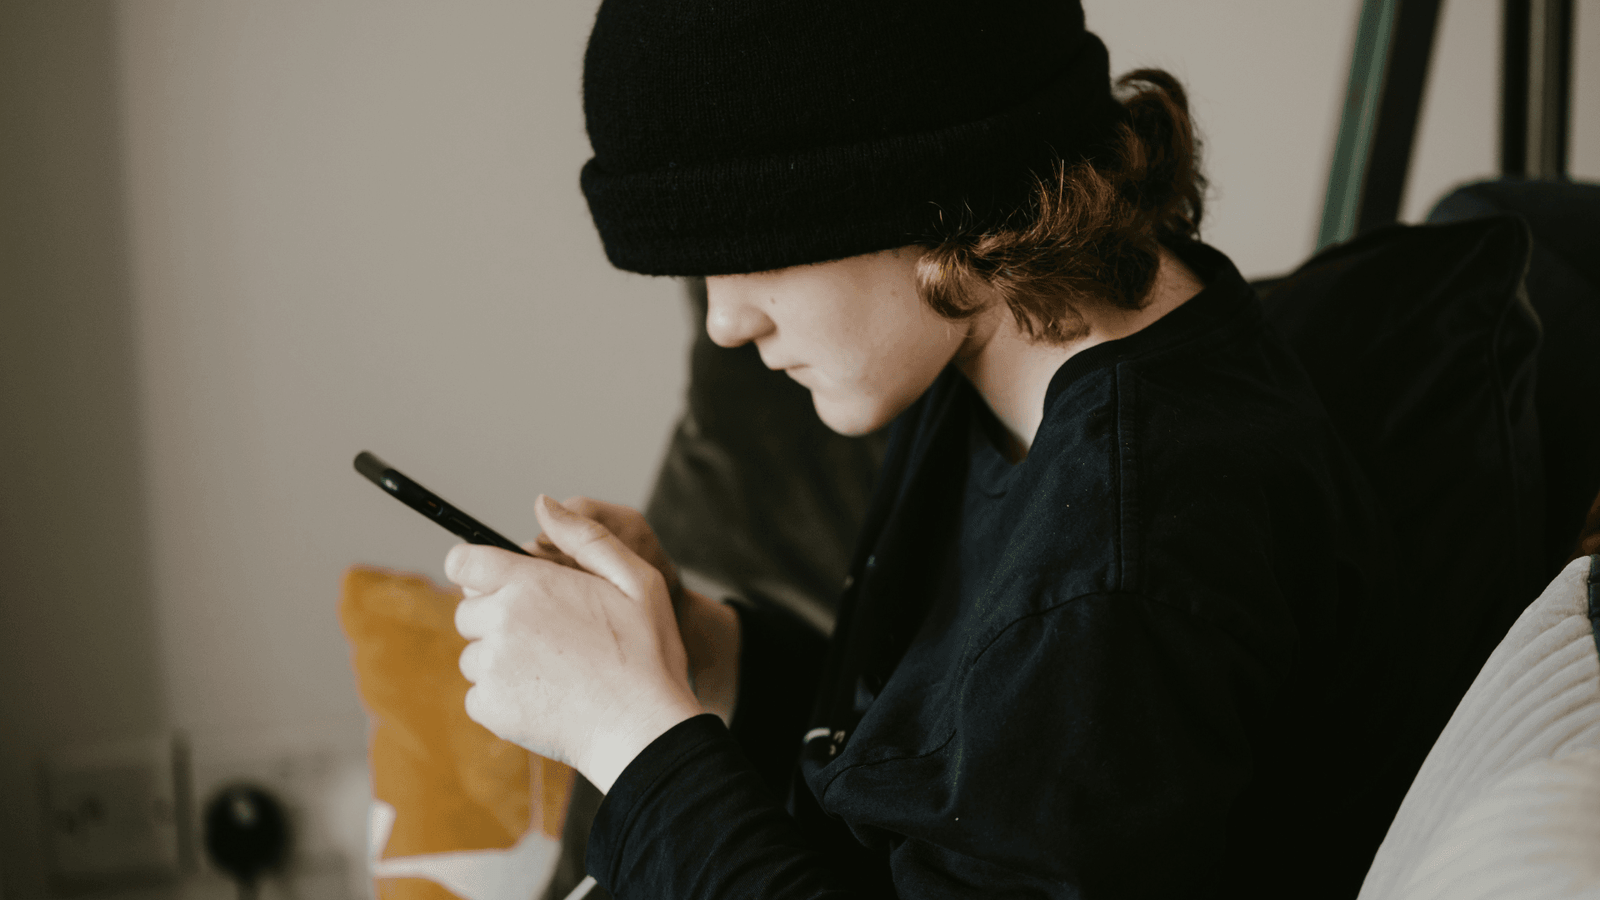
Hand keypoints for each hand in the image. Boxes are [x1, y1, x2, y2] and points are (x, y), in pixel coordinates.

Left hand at [449, 495, 702, 792]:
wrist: (644, 730)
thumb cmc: (648, 654)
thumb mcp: (637, 579)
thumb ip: (586, 536)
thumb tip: (543, 503)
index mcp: (531, 582)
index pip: (463, 562)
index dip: (475, 570)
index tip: (495, 584)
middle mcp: (502, 619)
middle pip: (468, 611)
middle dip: (497, 619)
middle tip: (548, 638)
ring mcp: (492, 665)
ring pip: (475, 655)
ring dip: (502, 661)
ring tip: (553, 673)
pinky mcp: (489, 706)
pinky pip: (478, 695)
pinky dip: (504, 698)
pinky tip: (545, 699)